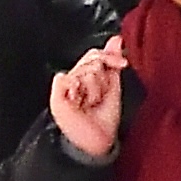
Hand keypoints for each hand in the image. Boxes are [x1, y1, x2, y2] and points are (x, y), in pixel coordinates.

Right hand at [50, 40, 125, 163]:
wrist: (96, 141)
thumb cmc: (103, 119)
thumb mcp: (113, 86)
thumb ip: (112, 62)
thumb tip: (117, 38)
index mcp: (85, 76)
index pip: (95, 54)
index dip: (110, 57)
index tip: (123, 64)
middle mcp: (73, 79)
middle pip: (92, 60)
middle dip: (103, 80)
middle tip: (99, 97)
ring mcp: (64, 87)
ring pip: (86, 71)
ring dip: (95, 90)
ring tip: (90, 104)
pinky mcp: (57, 96)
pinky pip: (69, 78)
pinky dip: (79, 90)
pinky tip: (79, 102)